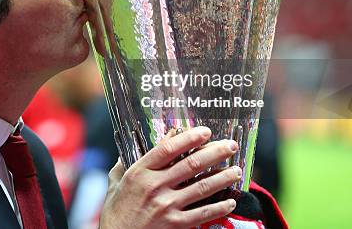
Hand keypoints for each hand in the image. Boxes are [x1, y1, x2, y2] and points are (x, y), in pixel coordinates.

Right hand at [99, 127, 239, 228]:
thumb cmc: (115, 211)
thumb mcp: (116, 181)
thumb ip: (125, 162)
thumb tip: (135, 147)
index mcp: (140, 172)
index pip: (168, 149)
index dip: (189, 138)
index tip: (205, 131)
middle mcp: (154, 186)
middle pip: (191, 164)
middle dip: (215, 153)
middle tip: (230, 146)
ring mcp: (166, 206)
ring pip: (201, 187)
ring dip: (222, 177)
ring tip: (236, 171)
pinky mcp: (174, 224)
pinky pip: (202, 214)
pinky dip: (218, 207)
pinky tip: (230, 201)